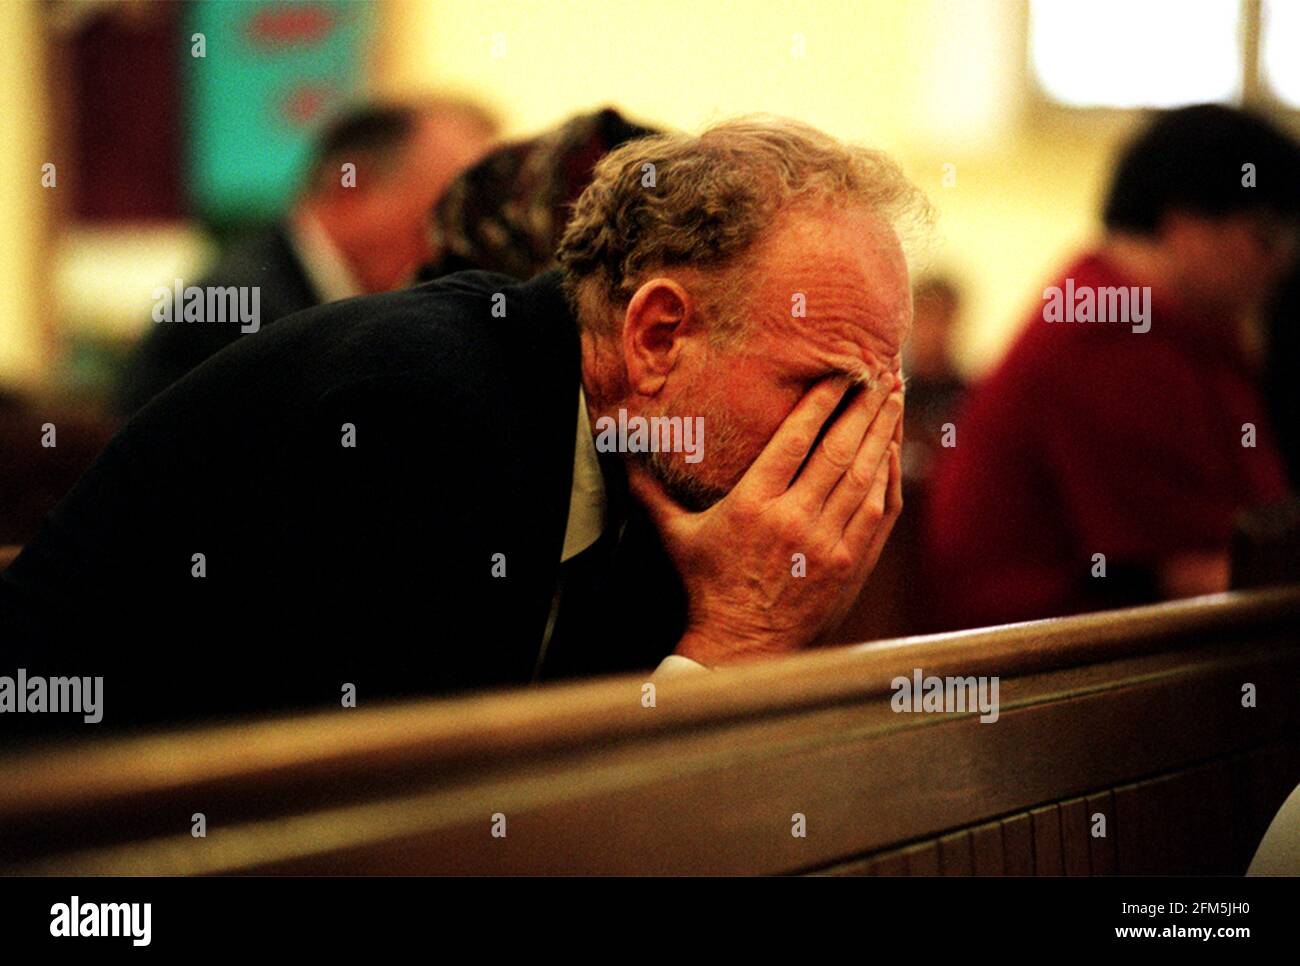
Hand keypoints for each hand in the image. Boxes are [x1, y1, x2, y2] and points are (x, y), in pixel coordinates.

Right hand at [629, 374, 903, 666]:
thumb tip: (618, 453)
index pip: (796, 439)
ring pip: (866, 476)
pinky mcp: (852, 564)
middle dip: (864, 408)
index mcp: (754, 504)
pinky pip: (880, 510)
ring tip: (894, 401)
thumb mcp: (676, 535)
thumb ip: (650, 491)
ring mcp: (829, 543)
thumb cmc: (707, 586)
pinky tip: (894, 451)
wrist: (742, 646)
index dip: (822, 401)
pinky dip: (889, 477)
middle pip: (839, 450)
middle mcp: (795, 519)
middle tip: (881, 374)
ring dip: (883, 434)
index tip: (840, 373)